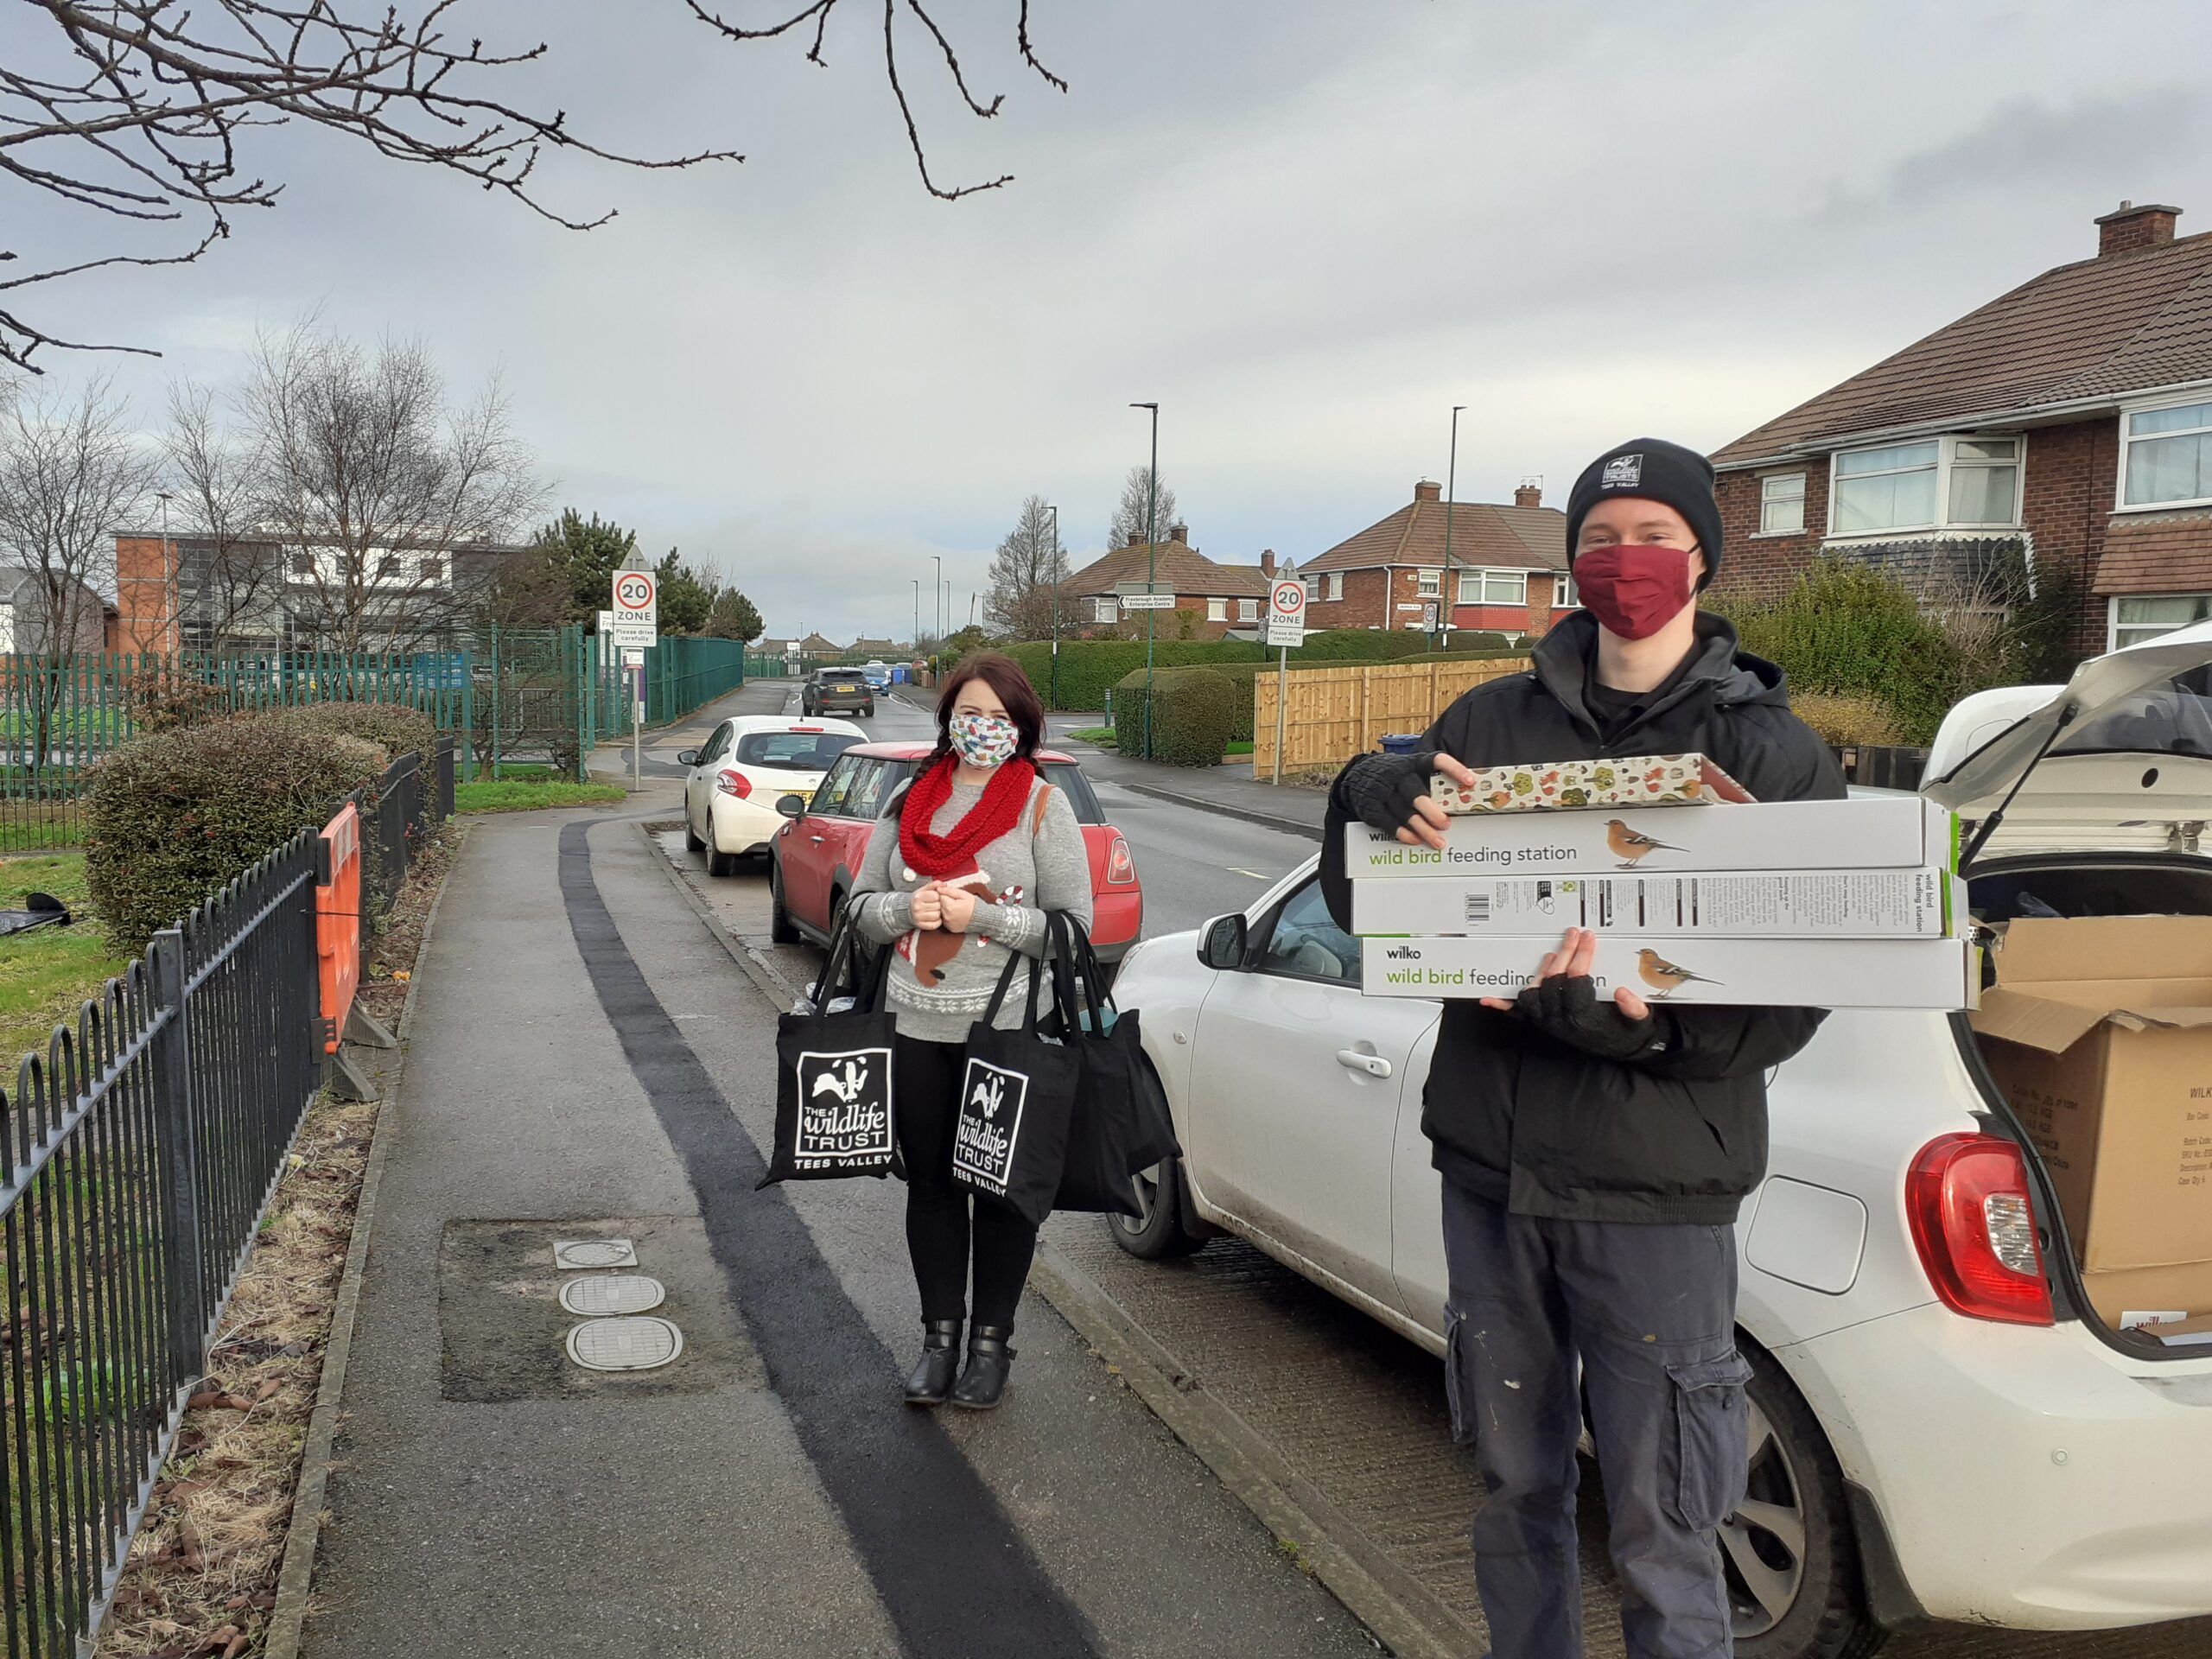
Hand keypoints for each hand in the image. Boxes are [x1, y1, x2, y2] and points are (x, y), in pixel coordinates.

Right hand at [909, 884, 942, 930]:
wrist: (908, 910)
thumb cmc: (919, 899)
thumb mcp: (924, 890)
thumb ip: (933, 885)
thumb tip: (944, 884)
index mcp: (918, 897)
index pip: (935, 895)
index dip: (937, 896)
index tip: (935, 897)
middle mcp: (917, 907)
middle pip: (937, 906)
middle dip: (938, 905)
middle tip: (934, 904)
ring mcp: (918, 917)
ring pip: (937, 915)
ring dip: (938, 913)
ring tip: (934, 910)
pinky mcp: (921, 925)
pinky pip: (935, 924)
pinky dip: (937, 921)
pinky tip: (933, 917)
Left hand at [934, 881, 978, 933]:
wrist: (983, 919)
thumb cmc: (975, 905)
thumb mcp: (963, 894)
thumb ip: (950, 890)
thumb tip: (938, 888)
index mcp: (949, 907)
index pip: (939, 896)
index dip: (946, 894)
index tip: (953, 896)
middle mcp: (947, 916)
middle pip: (939, 905)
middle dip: (945, 902)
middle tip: (957, 902)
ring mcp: (948, 923)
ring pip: (941, 912)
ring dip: (946, 909)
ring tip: (957, 908)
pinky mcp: (950, 928)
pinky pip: (945, 920)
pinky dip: (949, 916)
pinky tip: (957, 915)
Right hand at [1344, 751, 1477, 851]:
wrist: (1359, 774)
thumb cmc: (1397, 775)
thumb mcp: (1413, 769)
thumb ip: (1433, 781)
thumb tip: (1463, 799)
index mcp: (1414, 763)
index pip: (1437, 761)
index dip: (1455, 770)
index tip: (1470, 782)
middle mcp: (1399, 775)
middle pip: (1416, 793)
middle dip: (1432, 811)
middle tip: (1446, 824)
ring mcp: (1384, 791)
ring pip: (1404, 813)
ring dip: (1422, 829)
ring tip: (1437, 841)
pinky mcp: (1373, 806)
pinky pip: (1389, 822)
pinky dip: (1403, 833)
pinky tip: (1416, 840)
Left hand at [1480, 927, 1651, 1021]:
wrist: (1624, 1048)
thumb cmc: (1630, 1031)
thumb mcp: (1640, 1021)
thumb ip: (1635, 1009)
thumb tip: (1625, 993)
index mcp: (1583, 1019)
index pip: (1575, 981)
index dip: (1581, 958)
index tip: (1588, 939)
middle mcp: (1560, 1021)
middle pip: (1554, 981)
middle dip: (1566, 954)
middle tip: (1574, 934)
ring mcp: (1548, 1023)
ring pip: (1534, 993)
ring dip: (1542, 971)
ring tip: (1554, 953)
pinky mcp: (1542, 1024)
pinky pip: (1518, 1016)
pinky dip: (1502, 1006)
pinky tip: (1487, 1000)